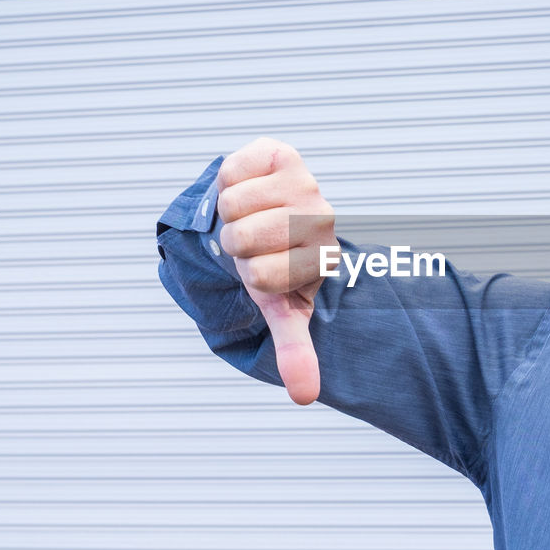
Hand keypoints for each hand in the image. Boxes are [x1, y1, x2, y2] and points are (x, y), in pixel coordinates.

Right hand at [215, 138, 335, 404]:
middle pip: (243, 240)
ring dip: (229, 214)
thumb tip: (305, 397)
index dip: (250, 276)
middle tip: (253, 242)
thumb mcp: (283, 306)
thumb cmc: (273, 263)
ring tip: (249, 216)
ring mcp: (302, 181)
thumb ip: (295, 349)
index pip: (262, 278)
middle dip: (235, 245)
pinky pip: (230, 172)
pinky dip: (227, 183)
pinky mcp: (278, 152)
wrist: (268, 213)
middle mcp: (319, 216)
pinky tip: (247, 188)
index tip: (265, 270)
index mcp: (323, 257)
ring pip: (232, 206)